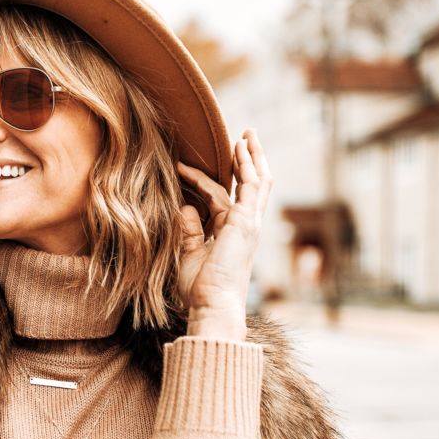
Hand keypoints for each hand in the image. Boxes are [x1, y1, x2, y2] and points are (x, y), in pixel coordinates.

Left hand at [175, 129, 272, 340]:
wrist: (213, 304)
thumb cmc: (200, 289)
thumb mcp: (188, 255)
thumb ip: (188, 231)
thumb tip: (185, 207)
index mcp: (232, 233)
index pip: (220, 198)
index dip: (202, 180)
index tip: (182, 168)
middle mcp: (245, 225)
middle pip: (252, 185)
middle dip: (249, 160)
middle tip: (246, 137)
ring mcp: (249, 223)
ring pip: (256, 181)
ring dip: (251, 156)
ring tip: (247, 134)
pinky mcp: (247, 221)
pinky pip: (250, 186)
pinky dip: (246, 165)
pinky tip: (241, 148)